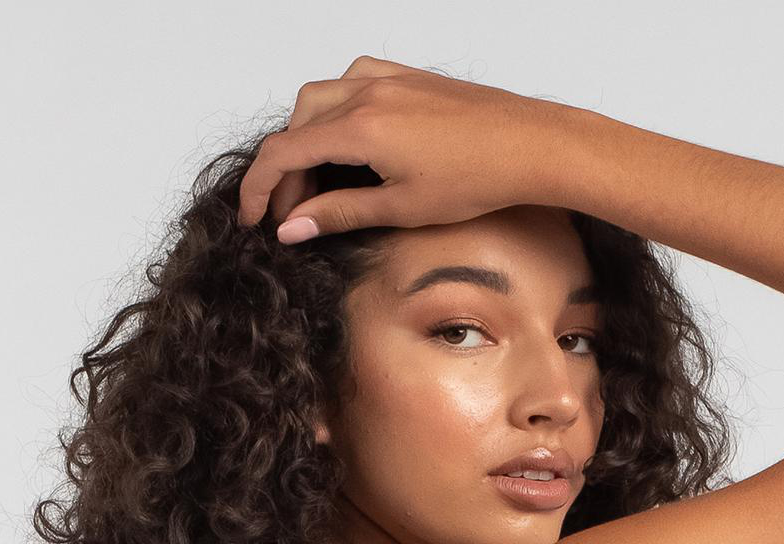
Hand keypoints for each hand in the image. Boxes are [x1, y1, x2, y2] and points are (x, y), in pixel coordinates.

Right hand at [237, 57, 575, 242]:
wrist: (530, 144)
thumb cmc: (477, 178)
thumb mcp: (400, 208)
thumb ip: (339, 214)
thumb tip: (291, 229)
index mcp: (360, 127)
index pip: (283, 152)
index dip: (260, 190)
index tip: (254, 220)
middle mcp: (365, 90)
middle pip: (296, 124)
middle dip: (285, 171)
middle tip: (294, 215)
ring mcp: (384, 75)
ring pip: (318, 100)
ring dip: (306, 139)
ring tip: (319, 183)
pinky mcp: (404, 74)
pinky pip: (349, 82)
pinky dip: (334, 113)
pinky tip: (350, 144)